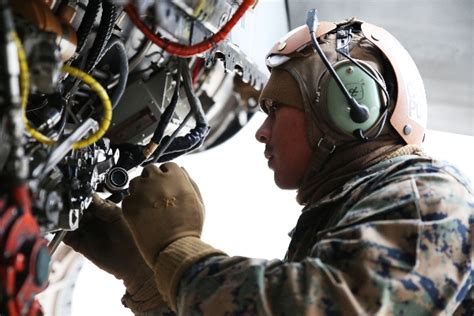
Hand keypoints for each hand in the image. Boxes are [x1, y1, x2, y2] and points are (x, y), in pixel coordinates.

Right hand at [63, 194, 165, 311]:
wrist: (132, 262)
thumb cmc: (132, 237)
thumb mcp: (118, 217)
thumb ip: (103, 207)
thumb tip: (90, 194)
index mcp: (103, 208)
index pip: (87, 198)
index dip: (81, 196)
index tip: (76, 194)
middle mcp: (92, 218)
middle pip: (75, 208)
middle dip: (71, 206)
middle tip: (69, 205)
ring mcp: (85, 230)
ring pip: (68, 221)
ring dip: (65, 218)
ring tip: (67, 216)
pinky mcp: (79, 244)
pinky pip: (67, 236)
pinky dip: (62, 232)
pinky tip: (64, 228)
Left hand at [122, 162, 203, 266]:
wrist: (174, 248)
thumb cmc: (189, 228)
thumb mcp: (198, 202)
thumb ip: (190, 182)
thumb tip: (181, 169)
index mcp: (176, 177)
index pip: (167, 166)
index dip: (167, 176)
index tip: (167, 186)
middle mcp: (157, 179)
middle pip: (149, 170)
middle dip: (152, 180)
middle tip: (156, 197)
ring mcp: (141, 191)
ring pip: (135, 182)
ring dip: (140, 190)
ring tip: (148, 208)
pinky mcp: (129, 205)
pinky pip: (127, 198)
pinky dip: (132, 206)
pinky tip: (142, 217)